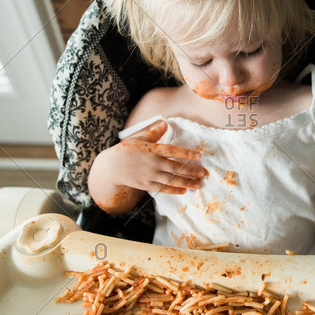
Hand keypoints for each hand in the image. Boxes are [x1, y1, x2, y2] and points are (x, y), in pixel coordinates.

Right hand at [89, 119, 204, 213]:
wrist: (112, 167)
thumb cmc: (126, 150)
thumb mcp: (139, 138)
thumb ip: (153, 132)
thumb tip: (165, 122)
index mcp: (152, 150)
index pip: (173, 151)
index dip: (186, 153)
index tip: (199, 155)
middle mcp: (153, 164)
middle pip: (175, 167)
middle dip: (190, 171)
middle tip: (203, 173)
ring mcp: (150, 176)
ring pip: (171, 180)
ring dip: (186, 182)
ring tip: (198, 184)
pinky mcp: (147, 185)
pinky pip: (163, 188)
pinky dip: (174, 190)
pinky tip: (184, 191)